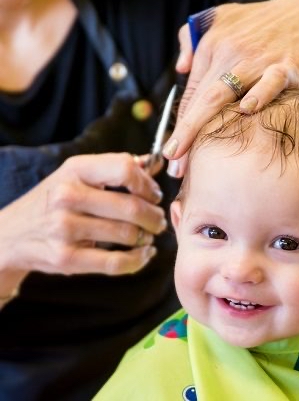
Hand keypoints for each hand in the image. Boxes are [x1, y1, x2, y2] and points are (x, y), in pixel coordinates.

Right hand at [0, 153, 166, 277]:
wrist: (11, 234)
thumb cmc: (54, 201)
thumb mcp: (78, 175)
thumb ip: (116, 168)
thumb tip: (154, 162)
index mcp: (75, 169)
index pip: (125, 169)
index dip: (148, 185)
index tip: (154, 195)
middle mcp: (67, 196)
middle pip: (132, 206)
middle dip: (155, 216)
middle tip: (159, 221)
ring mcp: (64, 228)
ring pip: (128, 234)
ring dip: (147, 237)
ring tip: (148, 236)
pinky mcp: (65, 258)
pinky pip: (116, 262)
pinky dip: (138, 260)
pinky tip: (145, 254)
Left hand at [164, 0, 298, 176]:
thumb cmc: (266, 22)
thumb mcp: (222, 18)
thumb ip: (194, 38)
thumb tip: (181, 67)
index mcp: (212, 46)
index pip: (191, 92)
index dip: (179, 124)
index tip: (170, 152)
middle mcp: (230, 53)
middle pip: (200, 99)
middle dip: (184, 134)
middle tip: (175, 165)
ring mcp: (258, 60)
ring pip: (222, 94)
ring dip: (203, 127)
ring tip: (194, 158)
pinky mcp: (286, 66)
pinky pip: (270, 82)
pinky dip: (259, 95)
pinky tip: (247, 111)